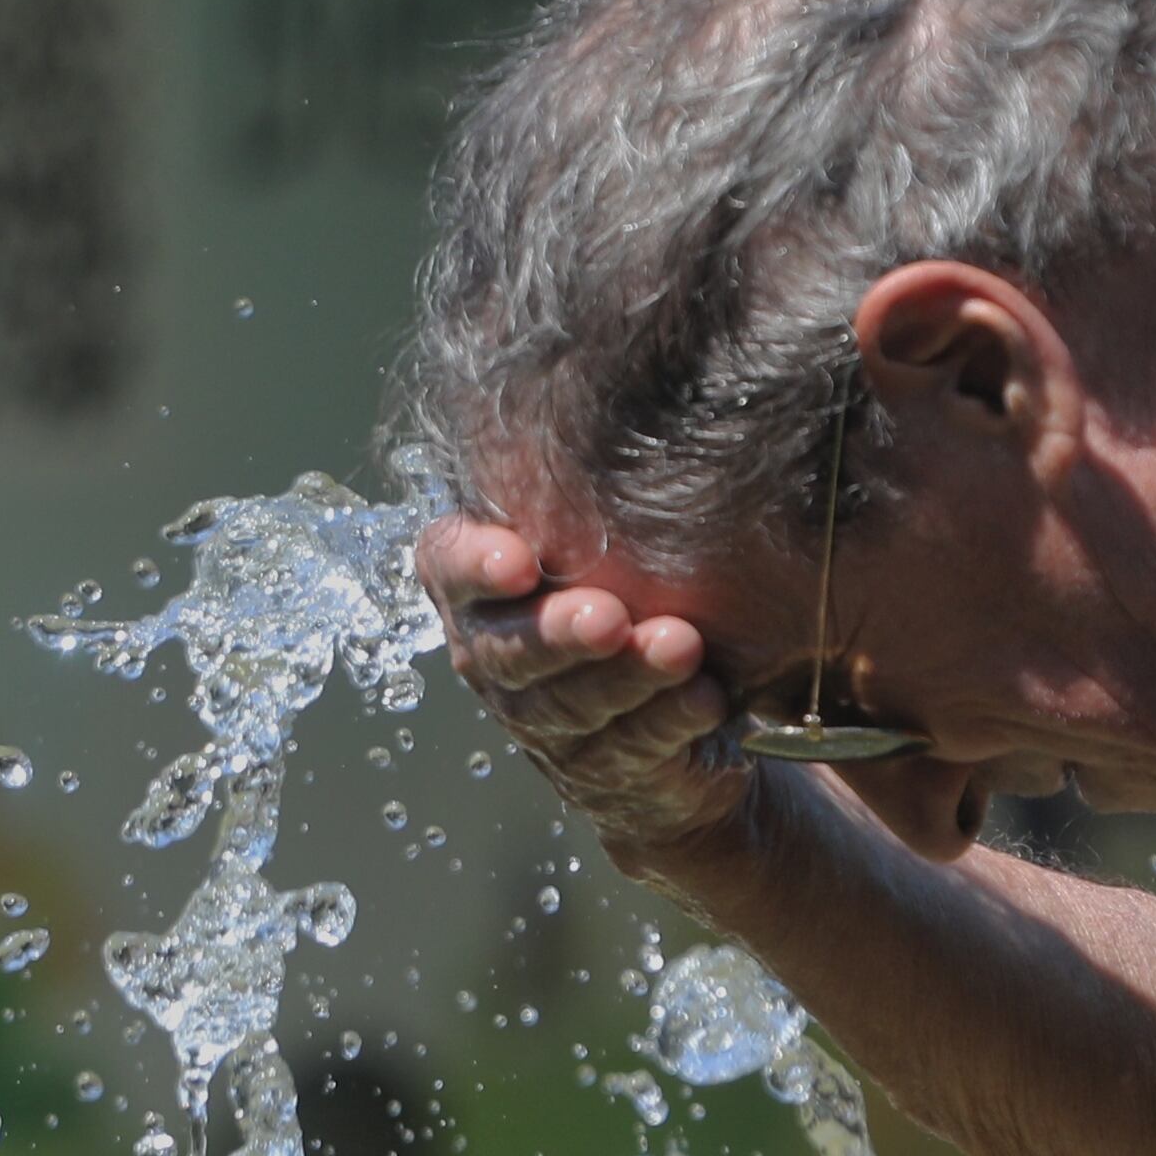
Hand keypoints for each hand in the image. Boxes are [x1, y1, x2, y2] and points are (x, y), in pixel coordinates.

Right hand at [415, 514, 754, 874]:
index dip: (476, 566)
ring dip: (629, 675)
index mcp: (478, 591)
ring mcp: (544, 725)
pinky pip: (630, 748)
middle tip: (607, 616)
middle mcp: (496, 658)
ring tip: (680, 647)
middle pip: (510, 652)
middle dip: (559, 633)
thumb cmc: (623, 596)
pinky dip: (670, 721)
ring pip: (572, 705)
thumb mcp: (592, 543)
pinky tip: (706, 696)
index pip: (449, 568)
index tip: (519, 560)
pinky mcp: (602, 771)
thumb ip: (582, 498)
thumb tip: (609, 384)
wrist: (669, 715)